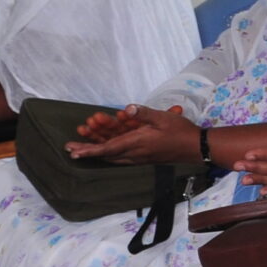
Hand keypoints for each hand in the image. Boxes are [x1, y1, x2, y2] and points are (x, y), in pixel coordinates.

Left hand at [66, 103, 199, 163]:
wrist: (196, 148)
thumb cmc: (180, 131)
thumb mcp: (163, 117)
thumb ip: (143, 113)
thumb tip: (126, 108)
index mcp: (137, 143)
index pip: (108, 148)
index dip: (90, 150)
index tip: (74, 152)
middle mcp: (135, 154)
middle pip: (106, 154)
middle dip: (87, 151)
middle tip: (70, 149)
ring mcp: (139, 157)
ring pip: (112, 157)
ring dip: (96, 152)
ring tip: (81, 148)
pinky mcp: (143, 158)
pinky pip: (120, 158)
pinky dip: (108, 154)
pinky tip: (104, 151)